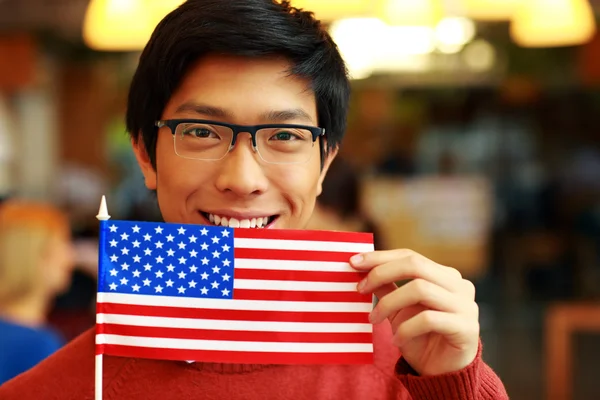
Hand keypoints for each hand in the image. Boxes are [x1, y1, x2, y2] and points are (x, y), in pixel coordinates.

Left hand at [350, 249, 479, 375]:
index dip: (380, 257)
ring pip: (420, 289)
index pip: (410, 256)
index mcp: (444, 275)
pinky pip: (428, 319)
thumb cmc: (420, 338)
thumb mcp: (398, 309)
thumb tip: (360, 267)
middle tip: (359, 288)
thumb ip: (386, 287)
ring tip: (374, 319)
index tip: (354, 262)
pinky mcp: (466, 327)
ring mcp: (466, 305)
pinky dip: (406, 329)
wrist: (443, 374)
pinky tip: (396, 340)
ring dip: (389, 303)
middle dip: (382, 273)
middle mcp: (459, 285)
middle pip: (415, 265)